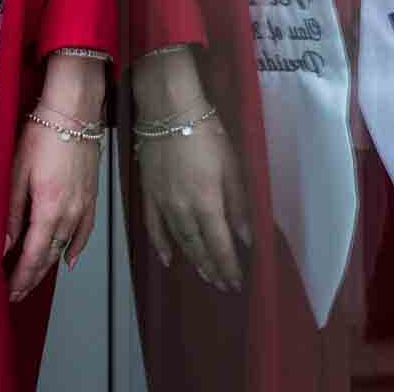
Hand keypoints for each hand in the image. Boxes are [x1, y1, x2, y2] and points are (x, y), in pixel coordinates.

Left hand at [5, 117, 100, 301]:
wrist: (74, 111)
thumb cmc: (42, 134)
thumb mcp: (17, 171)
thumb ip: (11, 212)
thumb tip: (4, 245)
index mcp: (49, 209)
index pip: (33, 256)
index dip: (20, 277)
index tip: (7, 291)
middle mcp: (70, 214)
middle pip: (50, 257)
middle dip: (31, 277)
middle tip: (16, 292)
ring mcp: (84, 207)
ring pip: (65, 247)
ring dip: (49, 265)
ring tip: (34, 278)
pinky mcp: (91, 197)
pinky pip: (84, 232)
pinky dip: (75, 249)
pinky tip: (68, 259)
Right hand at [132, 48, 247, 291]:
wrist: (167, 108)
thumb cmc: (206, 131)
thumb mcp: (231, 164)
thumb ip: (238, 204)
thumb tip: (246, 238)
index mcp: (207, 203)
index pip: (220, 245)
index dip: (229, 267)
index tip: (237, 283)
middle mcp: (183, 210)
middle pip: (199, 247)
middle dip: (213, 268)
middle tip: (223, 285)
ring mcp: (162, 203)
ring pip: (179, 240)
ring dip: (193, 260)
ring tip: (204, 274)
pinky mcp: (148, 193)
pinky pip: (153, 227)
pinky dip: (161, 245)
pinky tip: (168, 259)